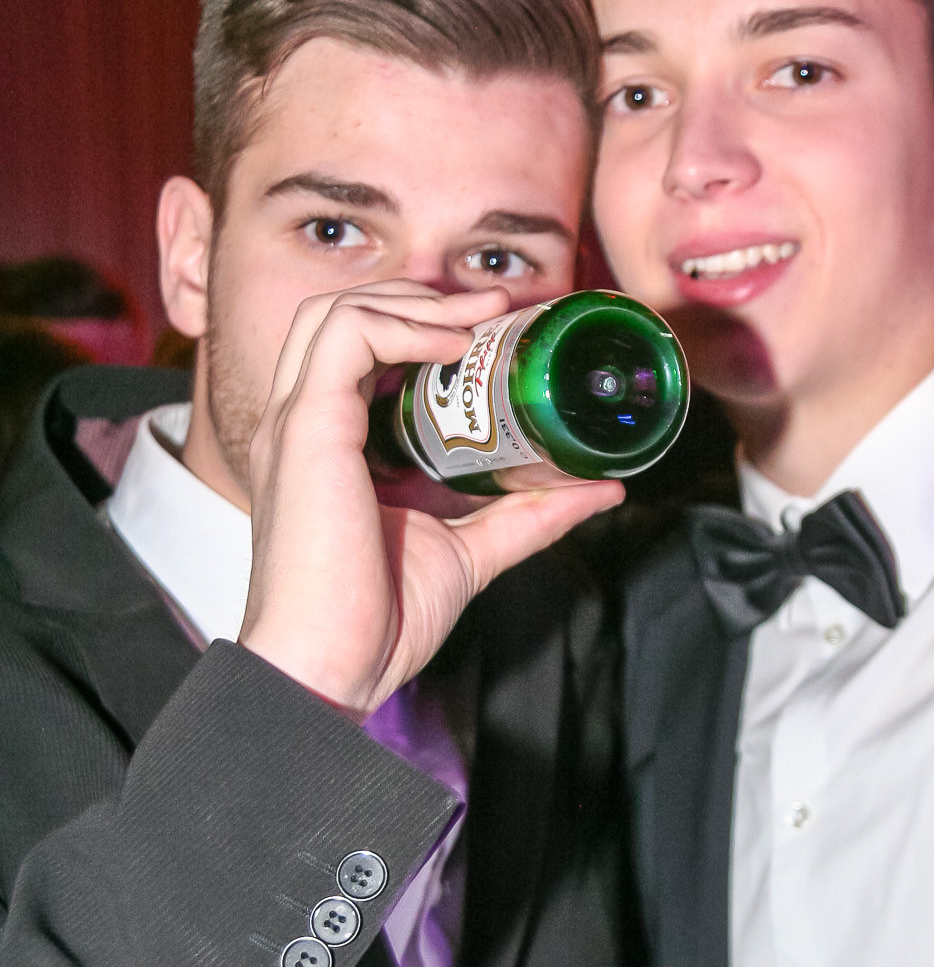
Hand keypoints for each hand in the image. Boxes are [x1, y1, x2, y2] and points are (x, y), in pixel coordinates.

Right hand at [239, 282, 623, 716]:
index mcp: (329, 445)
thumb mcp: (471, 552)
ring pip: (339, 312)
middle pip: (345, 315)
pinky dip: (403, 325)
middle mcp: (304, 424)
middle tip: (497, 309)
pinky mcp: (307, 429)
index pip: (360, 350)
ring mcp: (300, 422)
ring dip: (414, 302)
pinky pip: (346, 337)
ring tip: (480, 319)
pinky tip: (454, 345)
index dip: (423, 324)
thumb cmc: (378, 622)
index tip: (496, 326)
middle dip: (422, 298)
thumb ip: (528, 516)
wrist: (331, 667)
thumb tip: (600, 488)